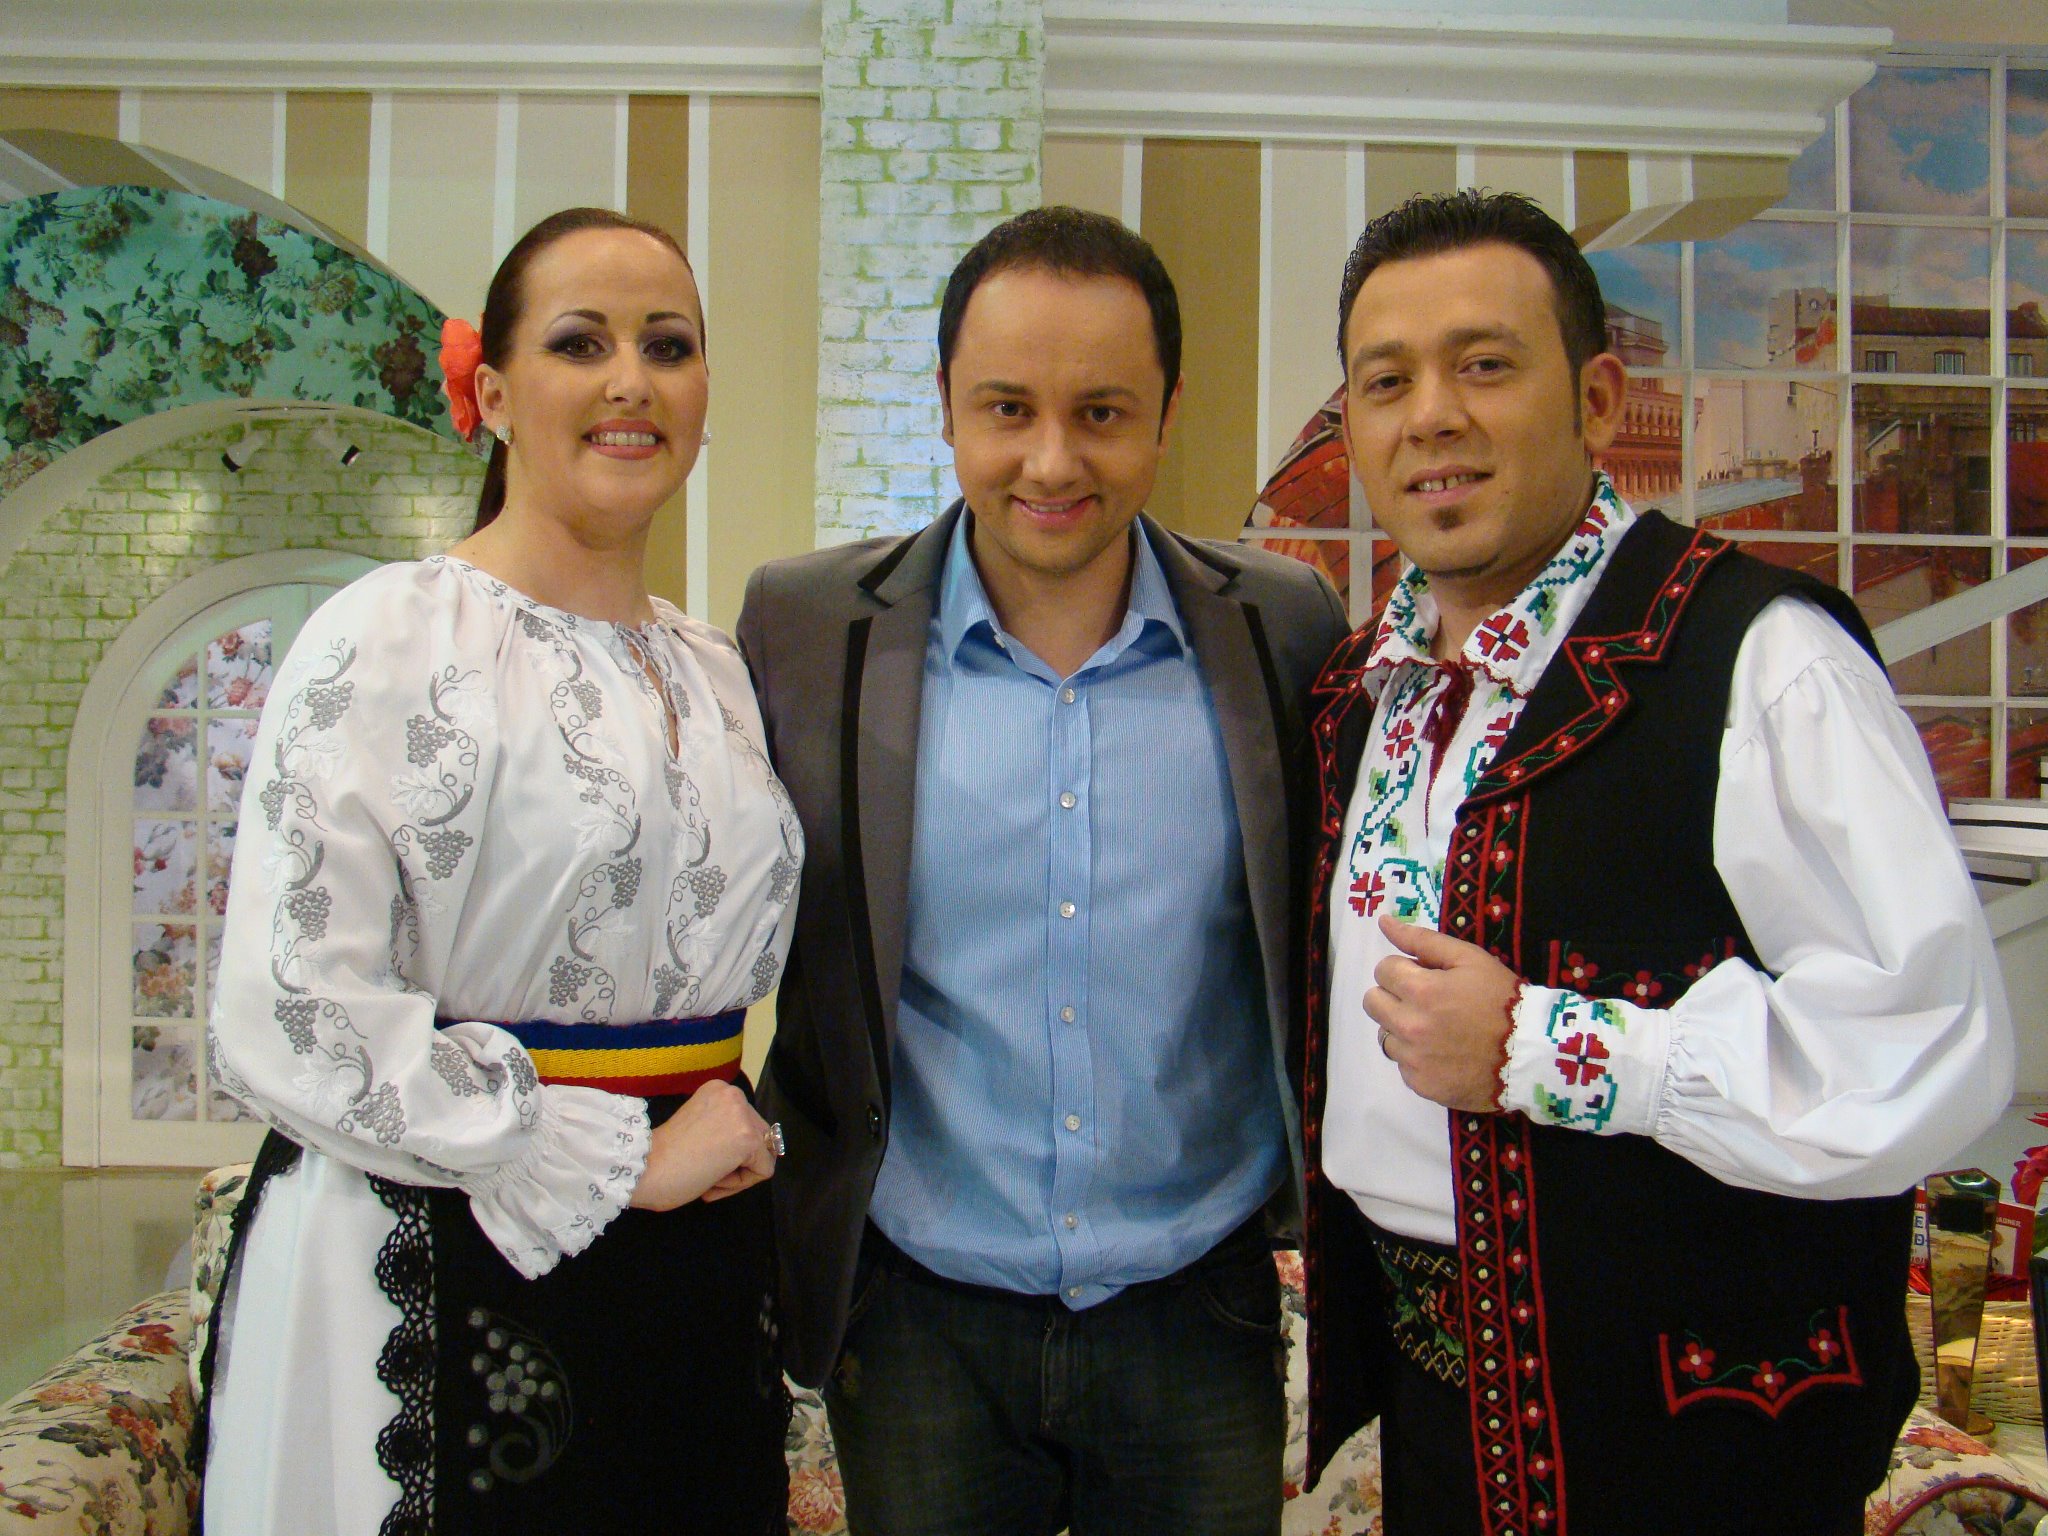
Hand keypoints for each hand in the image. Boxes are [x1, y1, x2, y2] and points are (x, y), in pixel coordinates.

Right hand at [629, 1080, 777, 1210]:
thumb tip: (749, 1150)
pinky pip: (764, 1171)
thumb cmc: (661, 1157)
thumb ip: (723, 1129)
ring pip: (764, 1154)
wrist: (642, 1168)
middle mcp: (733, 1094)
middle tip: (705, 1171)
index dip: (727, 1151)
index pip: (745, 1124)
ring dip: (737, 1174)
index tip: (700, 1159)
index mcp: (718, 1090)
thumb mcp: (700, 1129)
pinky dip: (740, 1185)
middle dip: (737, 1162)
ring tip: (707, 1176)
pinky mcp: (748, 1138)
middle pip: (760, 1137)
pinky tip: (712, 1180)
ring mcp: (742, 1114)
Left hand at [1365, 915, 1520, 1111]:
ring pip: (1384, 1035)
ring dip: (1403, 1029)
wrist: (1531, 1055)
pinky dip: (1417, 1058)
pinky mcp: (1421, 1085)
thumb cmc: (1502, 1000)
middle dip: (1393, 996)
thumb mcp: (1469, 958)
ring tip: (1438, 1030)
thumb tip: (1383, 921)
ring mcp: (1414, 1059)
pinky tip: (1444, 1054)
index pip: (1383, 970)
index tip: (1426, 977)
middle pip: (1373, 1003)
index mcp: (1420, 991)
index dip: (1404, 969)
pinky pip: (1403, 1065)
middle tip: (1425, 1002)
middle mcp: (1409, 1026)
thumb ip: (1422, 940)